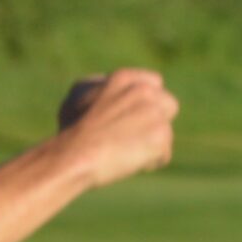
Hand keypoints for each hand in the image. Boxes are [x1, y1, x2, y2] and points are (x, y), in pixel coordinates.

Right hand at [55, 68, 177, 184]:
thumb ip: (101, 88)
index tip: (138, 117)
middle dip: (158, 121)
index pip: (155, 82)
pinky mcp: (161, 136)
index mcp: (125, 78)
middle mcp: (145, 91)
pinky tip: (128, 163)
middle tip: (136, 138)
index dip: (149, 102)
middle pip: (169, 105)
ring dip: (150, 146)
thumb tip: (106, 86)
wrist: (76, 154)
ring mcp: (155, 113)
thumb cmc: (71, 131)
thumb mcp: (79, 97)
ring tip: (124, 154)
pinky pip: (164, 155)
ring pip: (166, 133)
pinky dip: (148, 164)